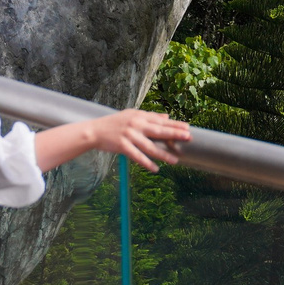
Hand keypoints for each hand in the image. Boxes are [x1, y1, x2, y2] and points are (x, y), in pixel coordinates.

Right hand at [34, 107, 191, 172]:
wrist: (95, 131)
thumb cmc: (115, 123)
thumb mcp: (132, 115)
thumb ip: (150, 116)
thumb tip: (167, 116)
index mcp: (140, 116)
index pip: (161, 121)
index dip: (175, 125)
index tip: (188, 128)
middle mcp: (136, 124)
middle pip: (159, 131)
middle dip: (174, 134)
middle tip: (188, 138)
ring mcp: (129, 135)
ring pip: (150, 147)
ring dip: (163, 154)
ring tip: (175, 160)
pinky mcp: (122, 146)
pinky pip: (137, 156)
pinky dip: (147, 163)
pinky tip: (156, 169)